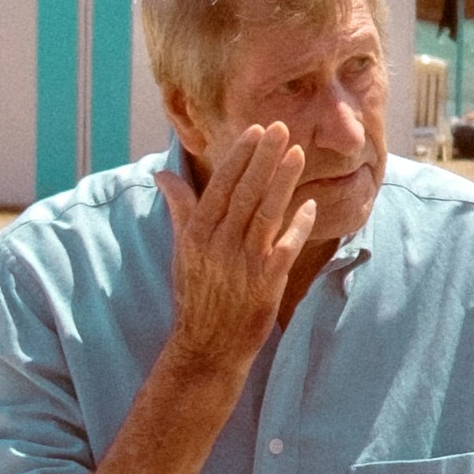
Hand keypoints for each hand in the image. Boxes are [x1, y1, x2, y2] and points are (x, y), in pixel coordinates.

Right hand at [168, 119, 324, 388]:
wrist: (207, 345)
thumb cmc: (195, 293)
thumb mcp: (181, 249)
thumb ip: (179, 208)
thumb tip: (163, 173)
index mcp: (197, 233)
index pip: (221, 185)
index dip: (240, 157)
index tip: (256, 130)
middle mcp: (219, 243)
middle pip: (246, 192)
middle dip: (265, 158)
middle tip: (282, 128)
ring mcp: (244, 262)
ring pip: (267, 213)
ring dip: (284, 181)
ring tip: (298, 154)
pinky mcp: (267, 281)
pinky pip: (286, 246)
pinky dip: (299, 224)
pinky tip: (310, 203)